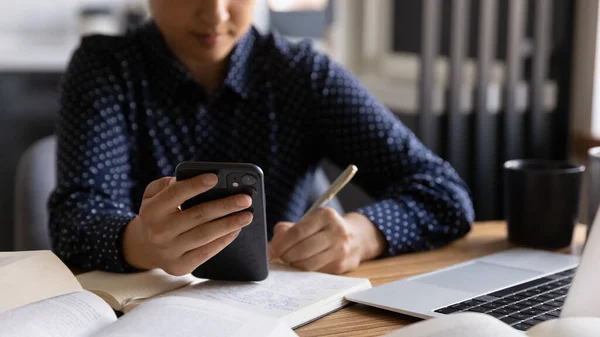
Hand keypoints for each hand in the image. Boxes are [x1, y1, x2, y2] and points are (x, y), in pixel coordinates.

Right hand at [123, 174, 252, 275]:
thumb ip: (167, 184)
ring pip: (205, 235)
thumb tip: (192, 179)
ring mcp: (170, 251)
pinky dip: (224, 240)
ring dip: (230, 224)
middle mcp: (159, 232)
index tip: (215, 177)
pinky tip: (237, 230)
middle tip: (246, 199)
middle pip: (198, 216)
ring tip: (248, 215)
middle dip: (225, 206)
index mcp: (151, 211)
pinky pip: (207, 252)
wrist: (146, 247)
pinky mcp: (181, 266)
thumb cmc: (159, 213)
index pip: (175, 194)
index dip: (195, 185)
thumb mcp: (153, 195)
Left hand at [268, 208, 386, 274]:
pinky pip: (316, 271)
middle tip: (279, 257)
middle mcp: (336, 231)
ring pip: (308, 264)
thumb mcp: (310, 221)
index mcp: (325, 215)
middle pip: (301, 250)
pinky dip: (304, 270)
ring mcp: (340, 250)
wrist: (357, 238)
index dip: (280, 244)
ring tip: (291, 260)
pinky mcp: (341, 266)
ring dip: (294, 265)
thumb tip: (272, 247)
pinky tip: (303, 264)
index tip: (271, 251)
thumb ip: (288, 230)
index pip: (297, 232)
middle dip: (285, 256)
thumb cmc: (325, 229)